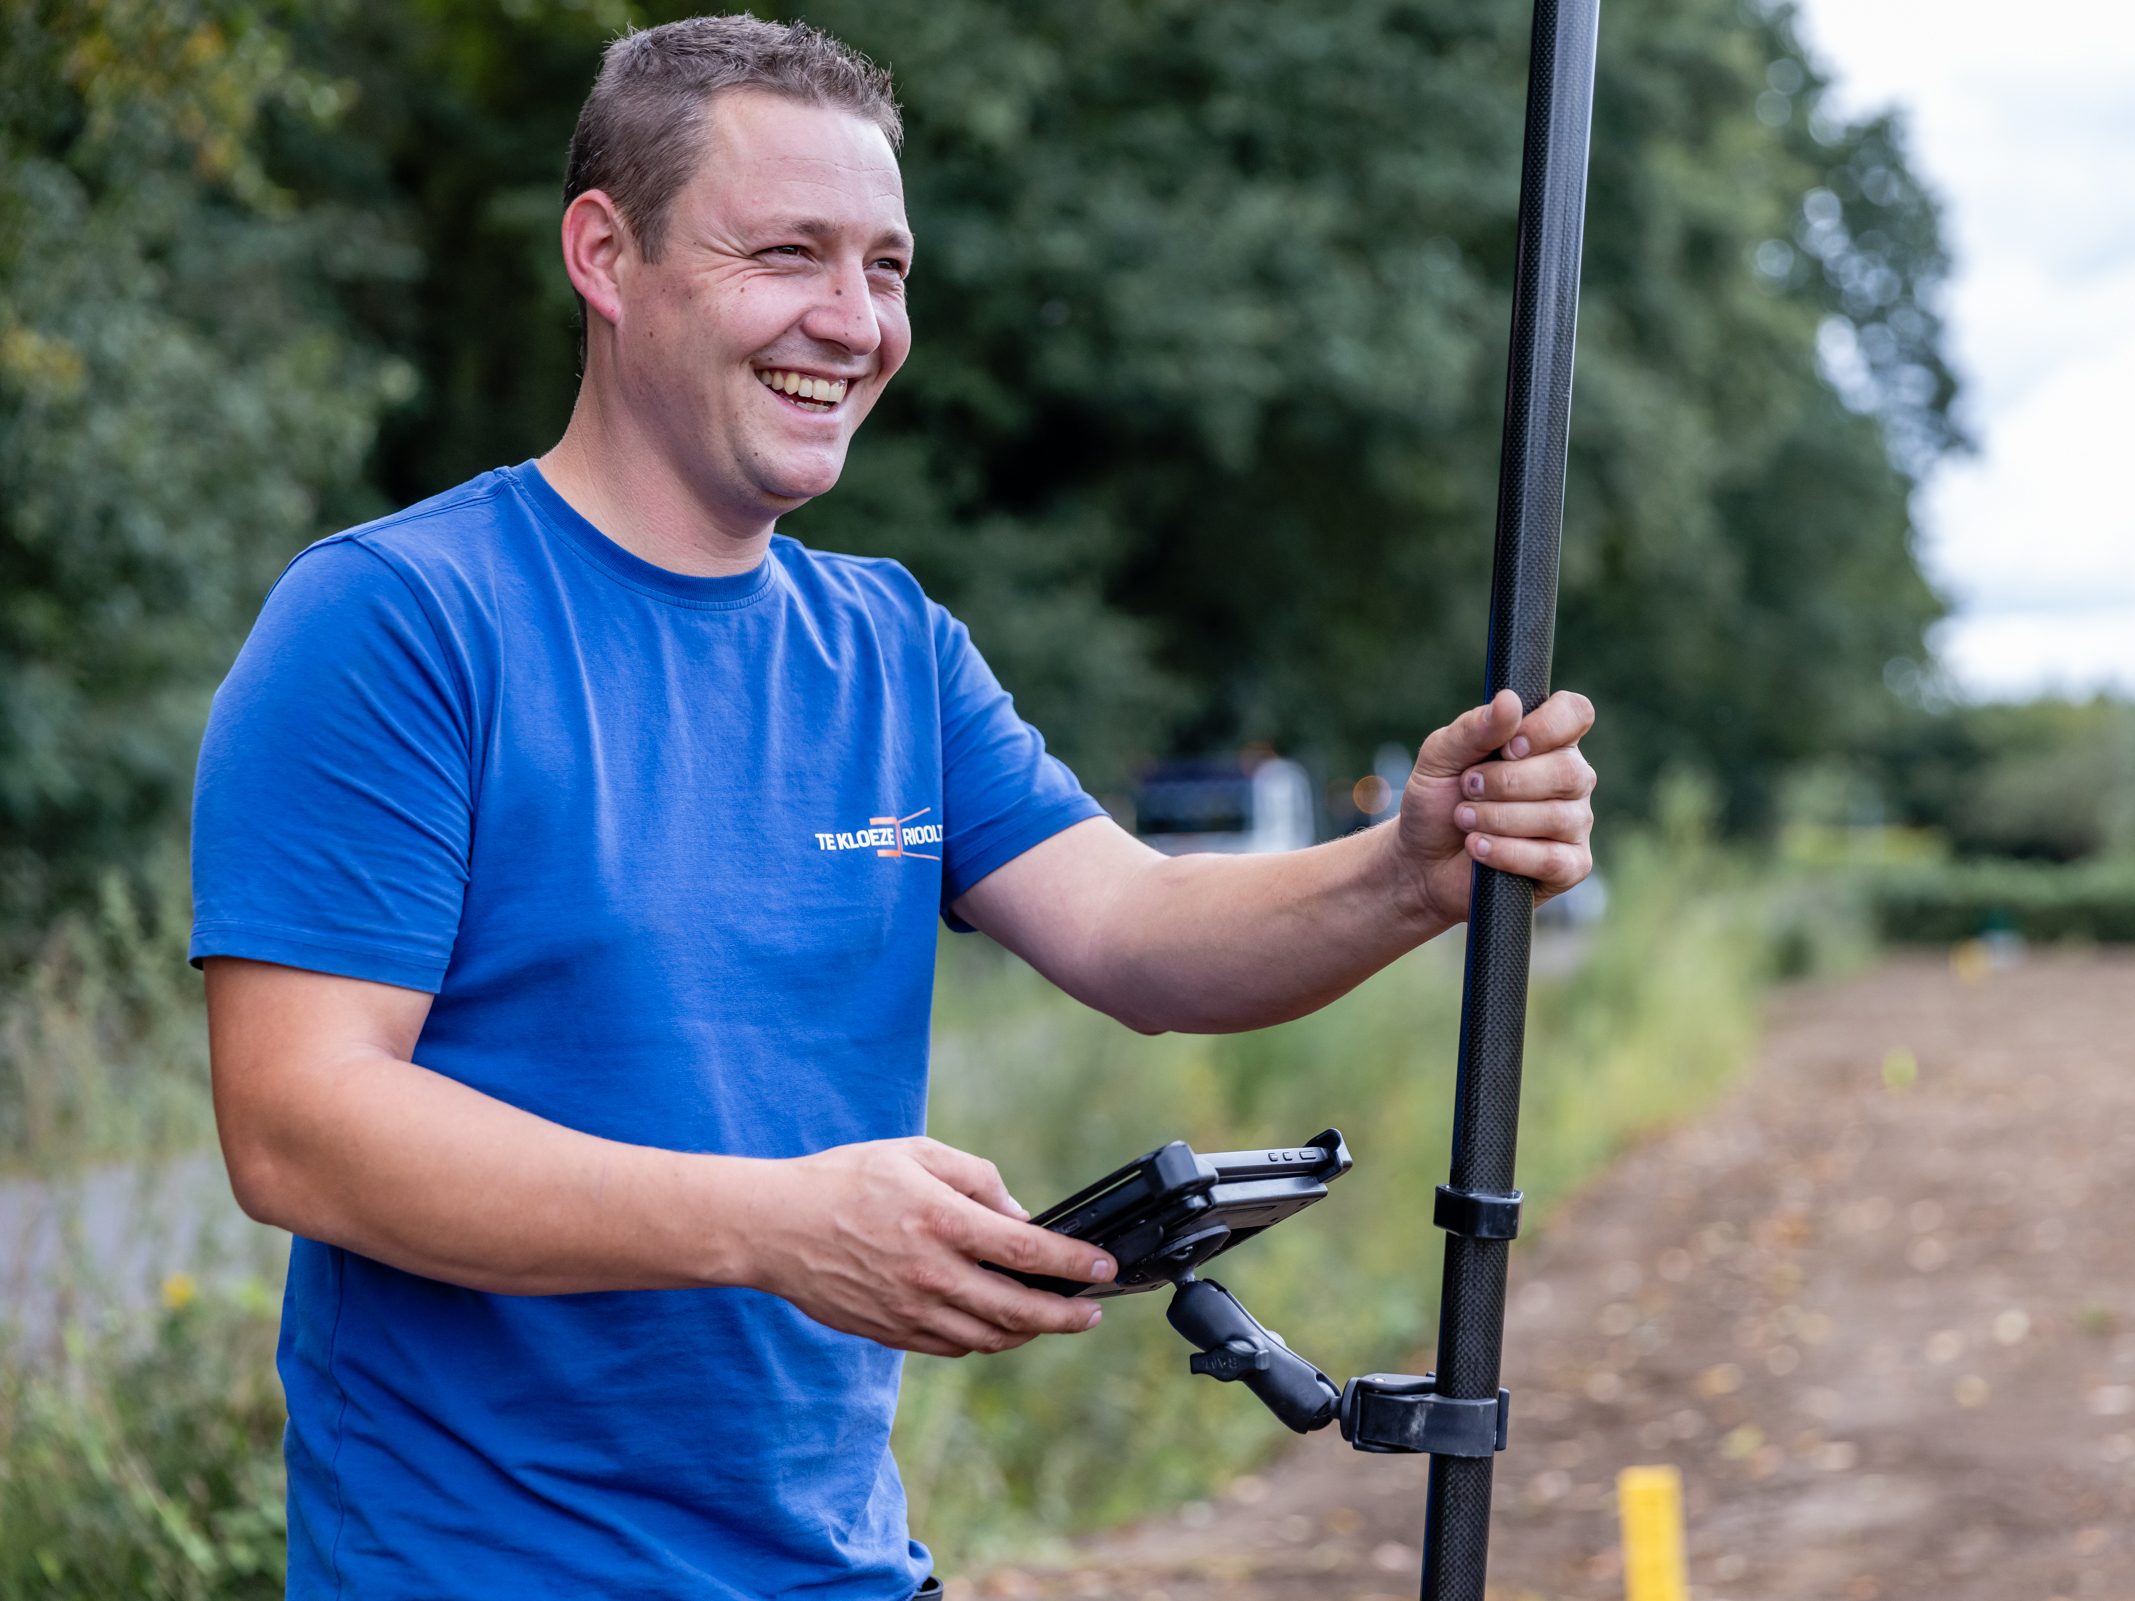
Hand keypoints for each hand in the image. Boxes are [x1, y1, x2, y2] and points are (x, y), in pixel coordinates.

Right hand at [742, 1137, 1116, 1357]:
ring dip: (1027, 1333)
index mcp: (940, 1221)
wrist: (773, 1227)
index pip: (1025, 1249)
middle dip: (1065, 1315)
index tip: (1103, 1267)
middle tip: (1092, 1314)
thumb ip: (975, 1179)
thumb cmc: (844, 1180)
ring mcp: (909, 1310)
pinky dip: (983, 1340)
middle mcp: (930, 1273)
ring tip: (1049, 1320)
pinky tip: (996, 1325)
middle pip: (1017, 1309)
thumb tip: (1018, 1215)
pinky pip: (951, 1347)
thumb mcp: (914, 1154)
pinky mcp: (890, 1332)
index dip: (1072, 1263)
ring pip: (988, 1338)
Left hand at [1392, 688, 1597, 928]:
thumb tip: (1510, 700)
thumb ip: (1473, 729)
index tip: (1507, 747)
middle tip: (1468, 787)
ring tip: (1463, 819)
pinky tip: (1478, 847)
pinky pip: (1552, 859)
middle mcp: (1570, 778)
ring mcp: (1574, 823)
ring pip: (1557, 816)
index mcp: (1546, 741)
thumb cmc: (1437, 800)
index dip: (1546, 727)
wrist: (1421, 860)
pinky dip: (1507, 853)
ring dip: (1498, 818)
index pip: (1575, 714)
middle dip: (1506, 782)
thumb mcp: (1439, 757)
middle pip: (1568, 770)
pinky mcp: (1569, 866)